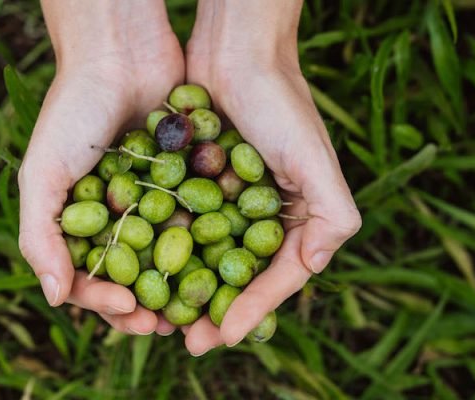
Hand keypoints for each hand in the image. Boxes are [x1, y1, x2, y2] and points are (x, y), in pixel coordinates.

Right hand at [18, 1, 181, 335]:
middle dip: (146, 308)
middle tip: (167, 326)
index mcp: (77, 224)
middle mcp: (116, 219)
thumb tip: (54, 300)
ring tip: (194, 310)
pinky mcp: (186, 185)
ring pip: (167, 261)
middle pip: (131, 280)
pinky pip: (197, 225)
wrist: (120, 54)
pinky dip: (206, 249)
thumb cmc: (72, 113)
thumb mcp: (42, 173)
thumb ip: (40, 237)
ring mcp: (153, 204)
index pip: (88, 280)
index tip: (130, 312)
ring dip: (179, 290)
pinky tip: (220, 268)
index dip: (106, 304)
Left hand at [180, 0, 361, 354]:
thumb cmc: (280, 102)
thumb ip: (332, 216)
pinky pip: (179, 226)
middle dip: (213, 312)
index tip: (224, 336)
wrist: (234, 50)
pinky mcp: (193, 183)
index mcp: (297, 218)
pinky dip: (163, 252)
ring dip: (184, 291)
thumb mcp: (315, 160)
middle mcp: (262, 215)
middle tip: (188, 342)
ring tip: (161, 320)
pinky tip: (142, 274)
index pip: (275, 278)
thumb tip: (316, 270)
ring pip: (203, 259)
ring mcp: (226, 201)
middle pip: (236, 277)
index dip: (251, 310)